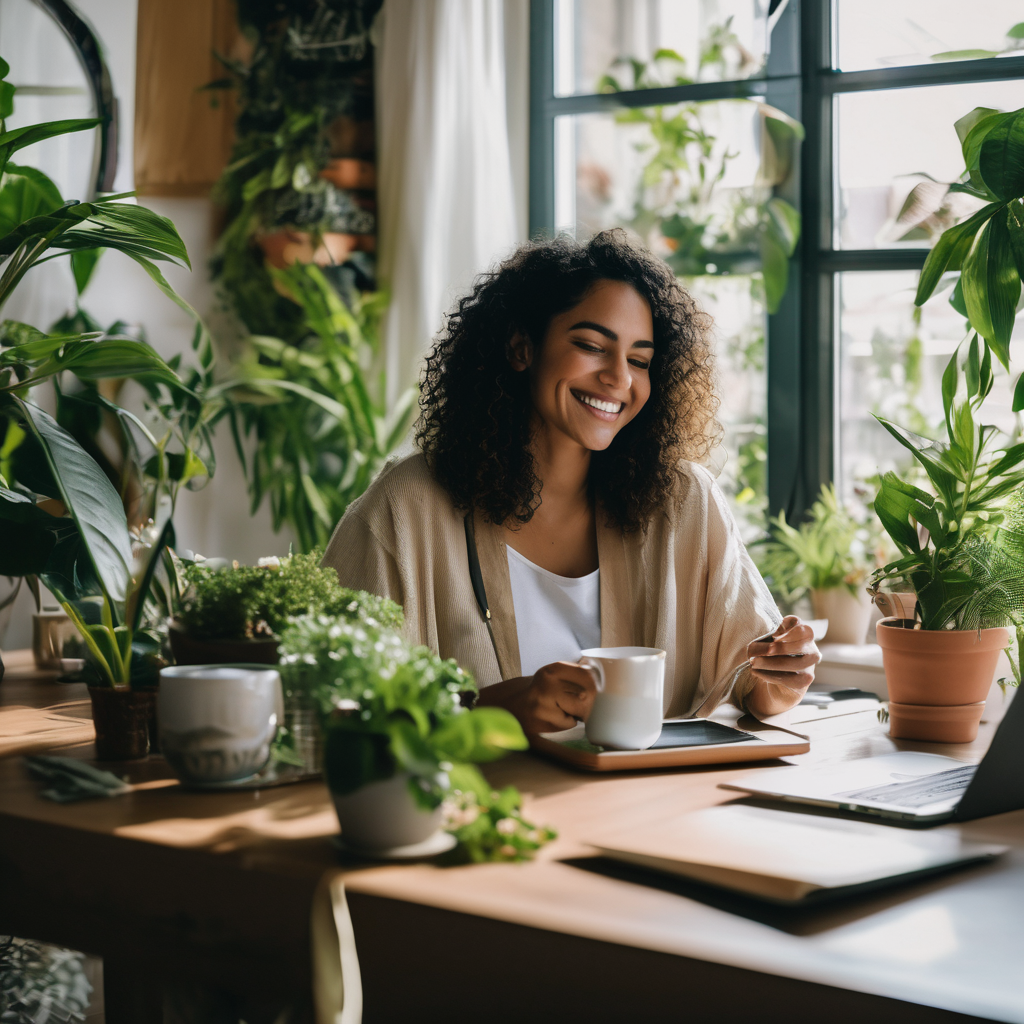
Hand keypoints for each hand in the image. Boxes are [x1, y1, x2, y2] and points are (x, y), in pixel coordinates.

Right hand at [476, 661, 597, 734]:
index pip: (588, 675)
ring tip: (561, 710)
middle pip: (588, 695)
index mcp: (553, 669)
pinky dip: (565, 723)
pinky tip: (552, 719)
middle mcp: (547, 683)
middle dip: (587, 702)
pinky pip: (568, 724)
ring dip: (576, 713)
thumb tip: (603, 678)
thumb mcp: (554, 676)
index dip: (595, 685)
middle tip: (576, 703)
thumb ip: (576, 674)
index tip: (594, 690)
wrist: (508, 707)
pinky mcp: (541, 722)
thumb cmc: (538, 692)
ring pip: (580, 711)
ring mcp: (543, 704)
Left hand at [744, 615, 820, 716]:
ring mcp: (809, 666)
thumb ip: (775, 631)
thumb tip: (774, 634)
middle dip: (779, 649)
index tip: (773, 636)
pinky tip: (756, 671)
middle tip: (758, 650)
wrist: (778, 674)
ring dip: (769, 663)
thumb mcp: (772, 636)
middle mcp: (812, 649)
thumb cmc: (773, 648)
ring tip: (753, 662)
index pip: (801, 630)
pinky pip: (788, 679)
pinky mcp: (804, 681)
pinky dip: (769, 675)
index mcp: (805, 634)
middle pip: (799, 647)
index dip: (788, 633)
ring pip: (793, 664)